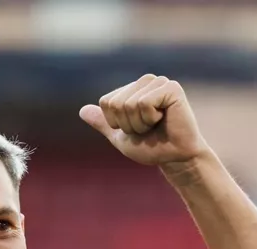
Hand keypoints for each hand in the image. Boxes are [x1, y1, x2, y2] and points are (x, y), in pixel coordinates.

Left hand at [79, 74, 209, 170]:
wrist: (175, 158)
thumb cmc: (151, 148)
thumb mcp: (120, 136)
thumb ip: (103, 123)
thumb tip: (81, 111)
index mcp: (132, 89)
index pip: (106, 103)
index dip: (116, 123)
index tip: (135, 129)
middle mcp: (145, 81)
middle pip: (116, 103)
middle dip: (128, 125)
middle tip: (147, 129)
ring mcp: (159, 82)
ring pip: (129, 104)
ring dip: (139, 124)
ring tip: (156, 125)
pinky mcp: (171, 88)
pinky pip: (144, 103)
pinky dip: (150, 119)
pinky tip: (164, 119)